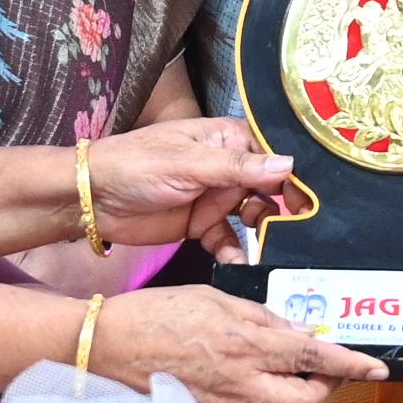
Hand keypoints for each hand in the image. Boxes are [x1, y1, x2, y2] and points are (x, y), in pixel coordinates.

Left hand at [81, 117, 303, 255]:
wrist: (91, 199)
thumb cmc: (134, 165)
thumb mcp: (186, 164)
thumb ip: (236, 167)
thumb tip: (287, 165)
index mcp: (226, 140)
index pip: (273, 155)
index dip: (294, 177)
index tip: (311, 202)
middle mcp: (227, 167)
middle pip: (270, 188)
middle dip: (284, 210)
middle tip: (298, 232)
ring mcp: (215, 197)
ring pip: (254, 217)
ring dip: (263, 234)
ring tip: (271, 250)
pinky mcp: (201, 225)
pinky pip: (229, 239)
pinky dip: (237, 251)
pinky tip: (239, 262)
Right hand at [91, 287, 376, 402]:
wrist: (108, 346)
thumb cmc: (159, 313)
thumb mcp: (216, 299)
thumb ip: (263, 318)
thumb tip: (301, 333)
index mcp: (248, 344)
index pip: (316, 358)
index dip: (352, 364)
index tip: (379, 368)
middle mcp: (244, 385)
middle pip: (307, 399)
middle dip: (327, 386)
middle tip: (325, 370)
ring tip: (314, 394)